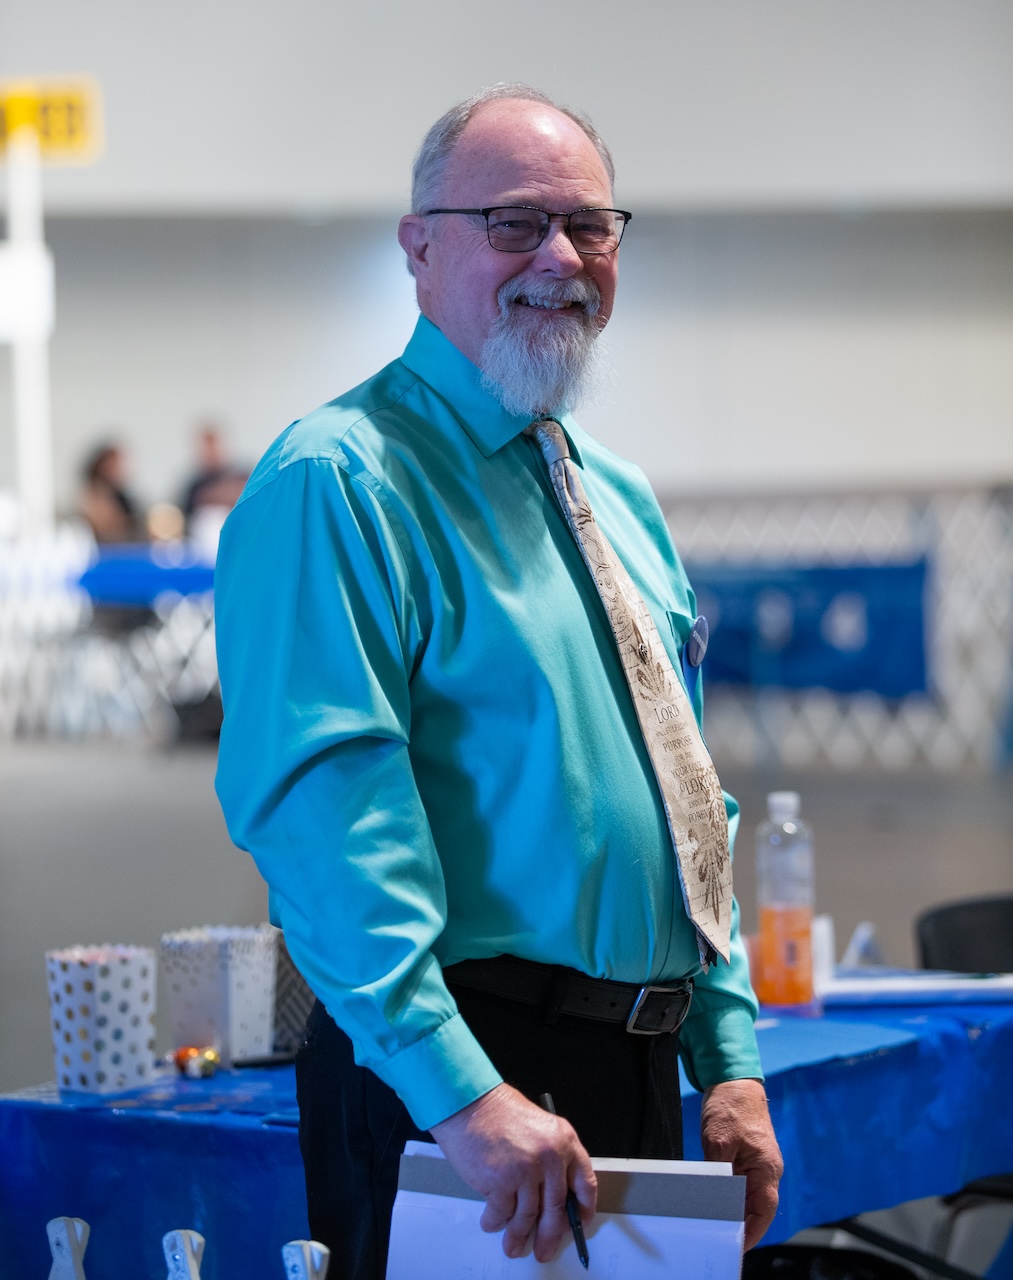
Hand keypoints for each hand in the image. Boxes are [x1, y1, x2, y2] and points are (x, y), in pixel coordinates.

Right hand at [431, 1083, 596, 1260]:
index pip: (585, 1182)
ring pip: (528, 1216)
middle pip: (556, 1208)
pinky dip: (495, 1221)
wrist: (468, 1102)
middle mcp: (549, 1157)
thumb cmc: (497, 1111)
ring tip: (513, 1244)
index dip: (584, 1208)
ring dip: (519, 1235)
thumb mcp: (538, 1127)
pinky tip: (492, 1221)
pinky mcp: (501, 1183)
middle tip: (545, 1248)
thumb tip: (553, 1193)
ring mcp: (526, 1172)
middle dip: (549, 1235)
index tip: (579, 1221)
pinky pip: (502, 1213)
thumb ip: (550, 1157)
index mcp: (564, 1140)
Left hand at [700, 1078, 782, 1249]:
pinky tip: (711, 1198)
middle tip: (718, 1235)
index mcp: (767, 1167)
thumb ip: (718, 1172)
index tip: (739, 1245)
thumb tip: (711, 1198)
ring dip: (732, 1207)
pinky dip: (728, 1192)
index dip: (753, 1231)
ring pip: (746, 1195)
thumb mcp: (718, 1141)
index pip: (764, 1209)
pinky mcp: (746, 1156)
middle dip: (739, 1223)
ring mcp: (756, 1162)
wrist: (733, 1079)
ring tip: (712, 1221)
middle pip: (755, 1206)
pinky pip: (739, 1181)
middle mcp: (766, 1168)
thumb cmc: (731, 1105)